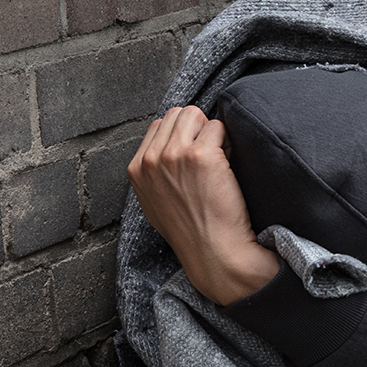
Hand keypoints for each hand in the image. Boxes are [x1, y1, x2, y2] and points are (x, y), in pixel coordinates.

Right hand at [127, 106, 281, 305]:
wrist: (213, 252)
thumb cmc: (192, 230)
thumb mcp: (155, 201)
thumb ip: (154, 172)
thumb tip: (167, 148)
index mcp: (136, 169)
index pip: (158, 125)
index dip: (183, 135)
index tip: (195, 157)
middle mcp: (151, 159)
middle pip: (177, 114)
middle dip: (198, 128)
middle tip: (212, 155)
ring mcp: (174, 155)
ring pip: (195, 114)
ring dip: (212, 132)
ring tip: (220, 159)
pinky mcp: (201, 155)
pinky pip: (219, 127)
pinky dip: (228, 142)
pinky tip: (229, 166)